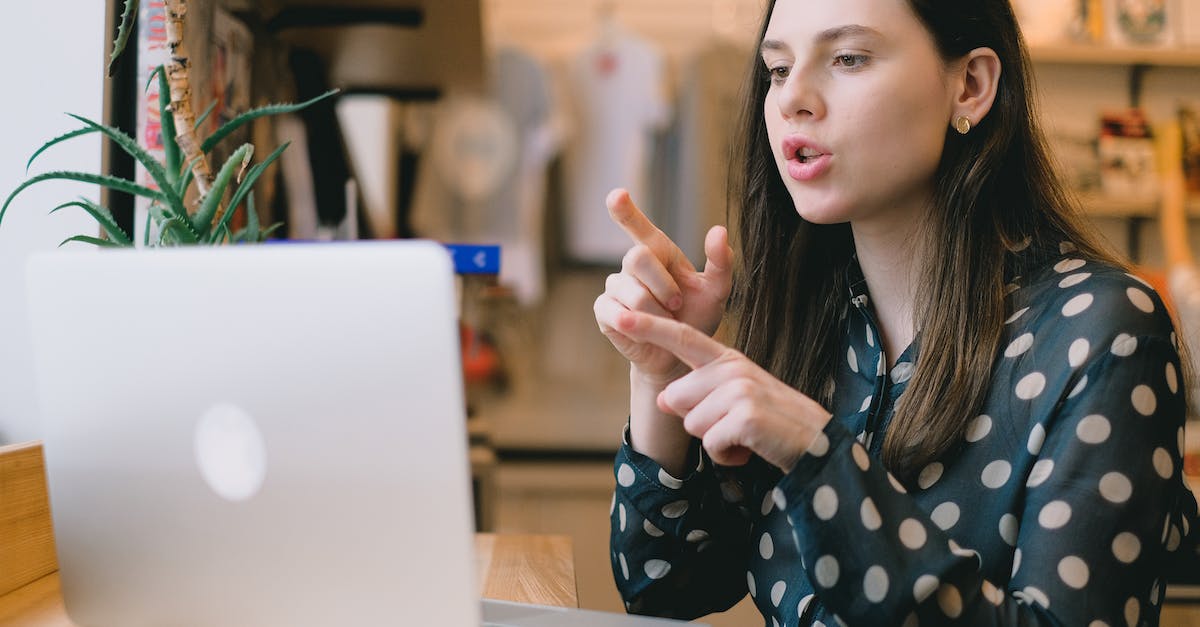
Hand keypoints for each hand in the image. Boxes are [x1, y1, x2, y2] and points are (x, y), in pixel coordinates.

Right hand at [594, 189, 732, 384]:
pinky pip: (615, 311)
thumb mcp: (716, 291)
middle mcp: (632, 265)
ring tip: (665, 322)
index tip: (617, 195)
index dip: (625, 210)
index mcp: (658, 252)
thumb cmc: (696, 318)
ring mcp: (615, 286)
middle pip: (637, 257)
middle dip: (662, 284)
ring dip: (656, 311)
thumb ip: (720, 262)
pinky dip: (636, 323)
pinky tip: (643, 329)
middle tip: (677, 305)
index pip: (638, 226)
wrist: (679, 355)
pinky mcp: (604, 310)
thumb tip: (718, 230)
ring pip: (631, 291)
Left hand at [615, 309, 832, 471]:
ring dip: (714, 441)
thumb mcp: (733, 400)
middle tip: (733, 424)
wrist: (816, 443)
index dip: (650, 328)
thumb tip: (660, 398)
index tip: (621, 316)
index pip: (682, 339)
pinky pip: (711, 444)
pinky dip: (727, 455)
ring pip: (692, 424)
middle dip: (697, 422)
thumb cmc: (770, 422)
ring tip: (744, 435)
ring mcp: (740, 390)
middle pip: (675, 398)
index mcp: (727, 359)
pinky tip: (749, 448)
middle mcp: (732, 368)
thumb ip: (697, 394)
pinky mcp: (746, 416)